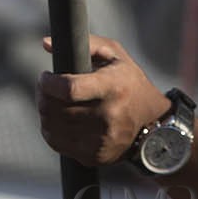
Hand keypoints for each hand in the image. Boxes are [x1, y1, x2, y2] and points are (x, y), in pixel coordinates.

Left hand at [35, 34, 172, 167]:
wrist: (154, 123)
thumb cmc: (130, 82)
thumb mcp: (116, 55)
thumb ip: (86, 44)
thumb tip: (46, 43)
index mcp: (114, 87)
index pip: (69, 89)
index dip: (49, 83)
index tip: (45, 77)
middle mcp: (109, 115)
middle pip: (56, 109)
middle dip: (43, 95)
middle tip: (45, 87)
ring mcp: (101, 139)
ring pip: (52, 127)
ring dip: (45, 112)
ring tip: (51, 102)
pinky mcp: (94, 155)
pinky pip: (57, 143)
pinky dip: (51, 130)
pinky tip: (58, 119)